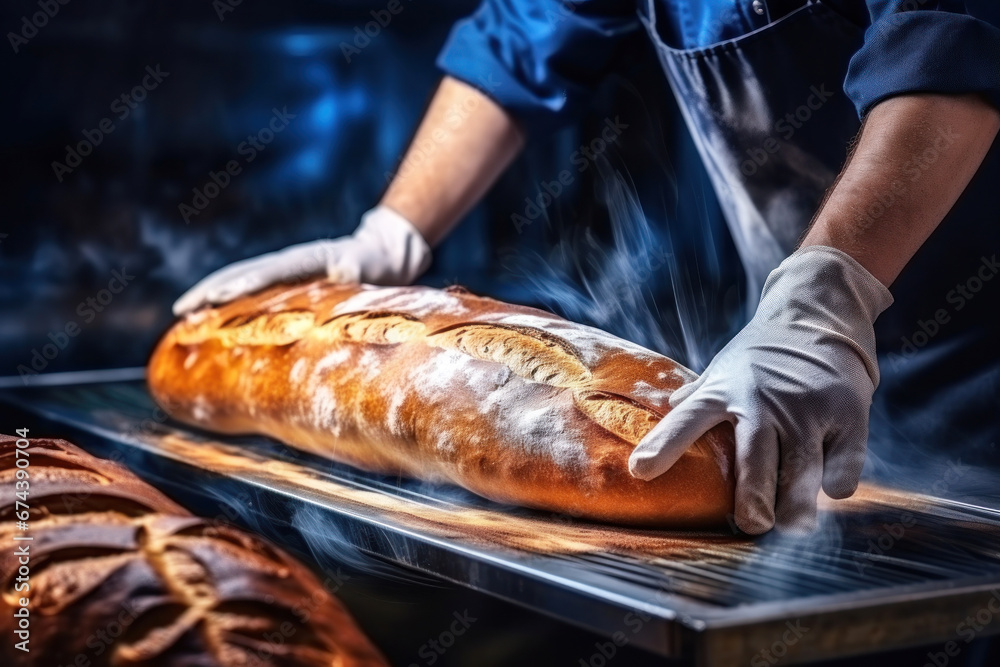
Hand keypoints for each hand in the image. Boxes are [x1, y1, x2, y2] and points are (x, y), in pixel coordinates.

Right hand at [172, 206, 430, 315]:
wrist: (378, 253)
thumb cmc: (373, 262)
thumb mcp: (367, 265)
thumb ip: (354, 267)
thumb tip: (345, 271)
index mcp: (305, 258)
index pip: (269, 271)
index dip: (243, 283)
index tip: (218, 297)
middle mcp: (287, 263)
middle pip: (241, 273)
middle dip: (210, 290)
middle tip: (181, 310)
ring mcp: (283, 272)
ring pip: (238, 281)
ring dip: (210, 296)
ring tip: (182, 315)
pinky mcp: (284, 284)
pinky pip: (249, 292)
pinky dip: (226, 303)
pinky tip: (208, 319)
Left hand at [628, 246, 892, 533]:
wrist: (819, 316)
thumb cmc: (762, 356)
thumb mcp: (722, 371)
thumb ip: (695, 403)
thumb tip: (650, 431)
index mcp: (724, 390)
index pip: (687, 420)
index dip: (663, 445)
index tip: (639, 471)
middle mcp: (764, 400)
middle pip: (755, 456)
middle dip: (752, 496)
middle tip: (749, 524)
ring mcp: (808, 408)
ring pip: (802, 468)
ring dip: (796, 504)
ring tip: (790, 528)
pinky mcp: (848, 415)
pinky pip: (844, 462)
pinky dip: (837, 481)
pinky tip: (830, 490)